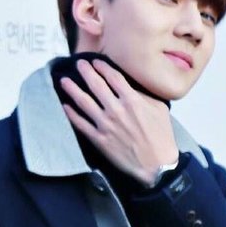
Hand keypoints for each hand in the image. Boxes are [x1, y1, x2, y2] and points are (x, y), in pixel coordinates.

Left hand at [60, 59, 178, 186]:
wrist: (156, 164)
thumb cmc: (161, 136)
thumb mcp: (159, 109)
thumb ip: (143, 95)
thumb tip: (130, 86)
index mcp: (132, 100)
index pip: (112, 77)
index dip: (102, 67)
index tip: (95, 62)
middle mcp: (116, 109)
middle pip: (95, 84)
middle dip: (85, 71)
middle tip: (78, 63)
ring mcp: (105, 124)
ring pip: (84, 102)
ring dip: (72, 89)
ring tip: (64, 81)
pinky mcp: (99, 139)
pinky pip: (81, 124)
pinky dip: (71, 114)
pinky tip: (65, 106)